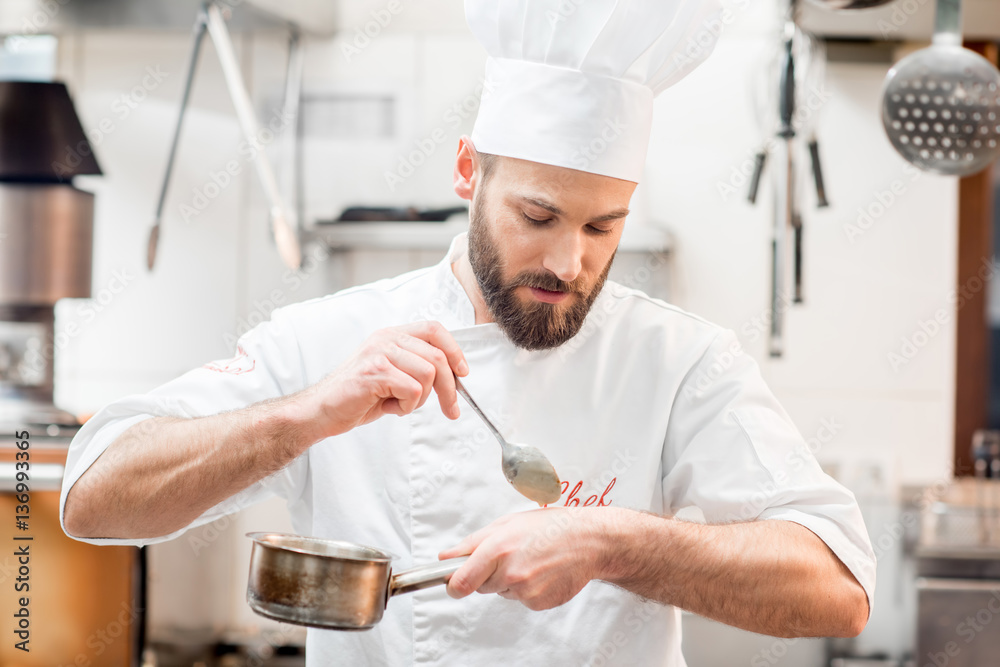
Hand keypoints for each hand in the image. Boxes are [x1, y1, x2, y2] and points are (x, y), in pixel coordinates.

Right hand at [294, 321, 468, 439]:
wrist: (321, 411)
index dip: (454, 350)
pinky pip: (413, 391)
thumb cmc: (356, 397)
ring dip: (420, 399)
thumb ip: (417, 369)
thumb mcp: (391, 376)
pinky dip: (406, 407)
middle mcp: (386, 339)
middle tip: (450, 410)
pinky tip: (389, 407)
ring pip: (428, 374)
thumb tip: (453, 378)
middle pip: (438, 357)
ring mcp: (380, 354)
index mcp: (391, 335)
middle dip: (449, 389)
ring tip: (399, 404)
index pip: (433, 329)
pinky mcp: (375, 373)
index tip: (463, 373)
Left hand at [438, 508, 606, 610]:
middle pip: (481, 586)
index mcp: (498, 548)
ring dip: (509, 581)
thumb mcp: (507, 524)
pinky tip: (541, 571)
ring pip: (502, 592)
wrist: (588, 541)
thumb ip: (472, 542)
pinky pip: (521, 599)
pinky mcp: (538, 603)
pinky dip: (527, 589)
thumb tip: (446, 557)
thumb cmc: (549, 527)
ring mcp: (525, 590)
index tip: (452, 584)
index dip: (453, 585)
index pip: (461, 581)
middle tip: (509, 556)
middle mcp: (511, 572)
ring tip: (531, 560)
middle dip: (488, 574)